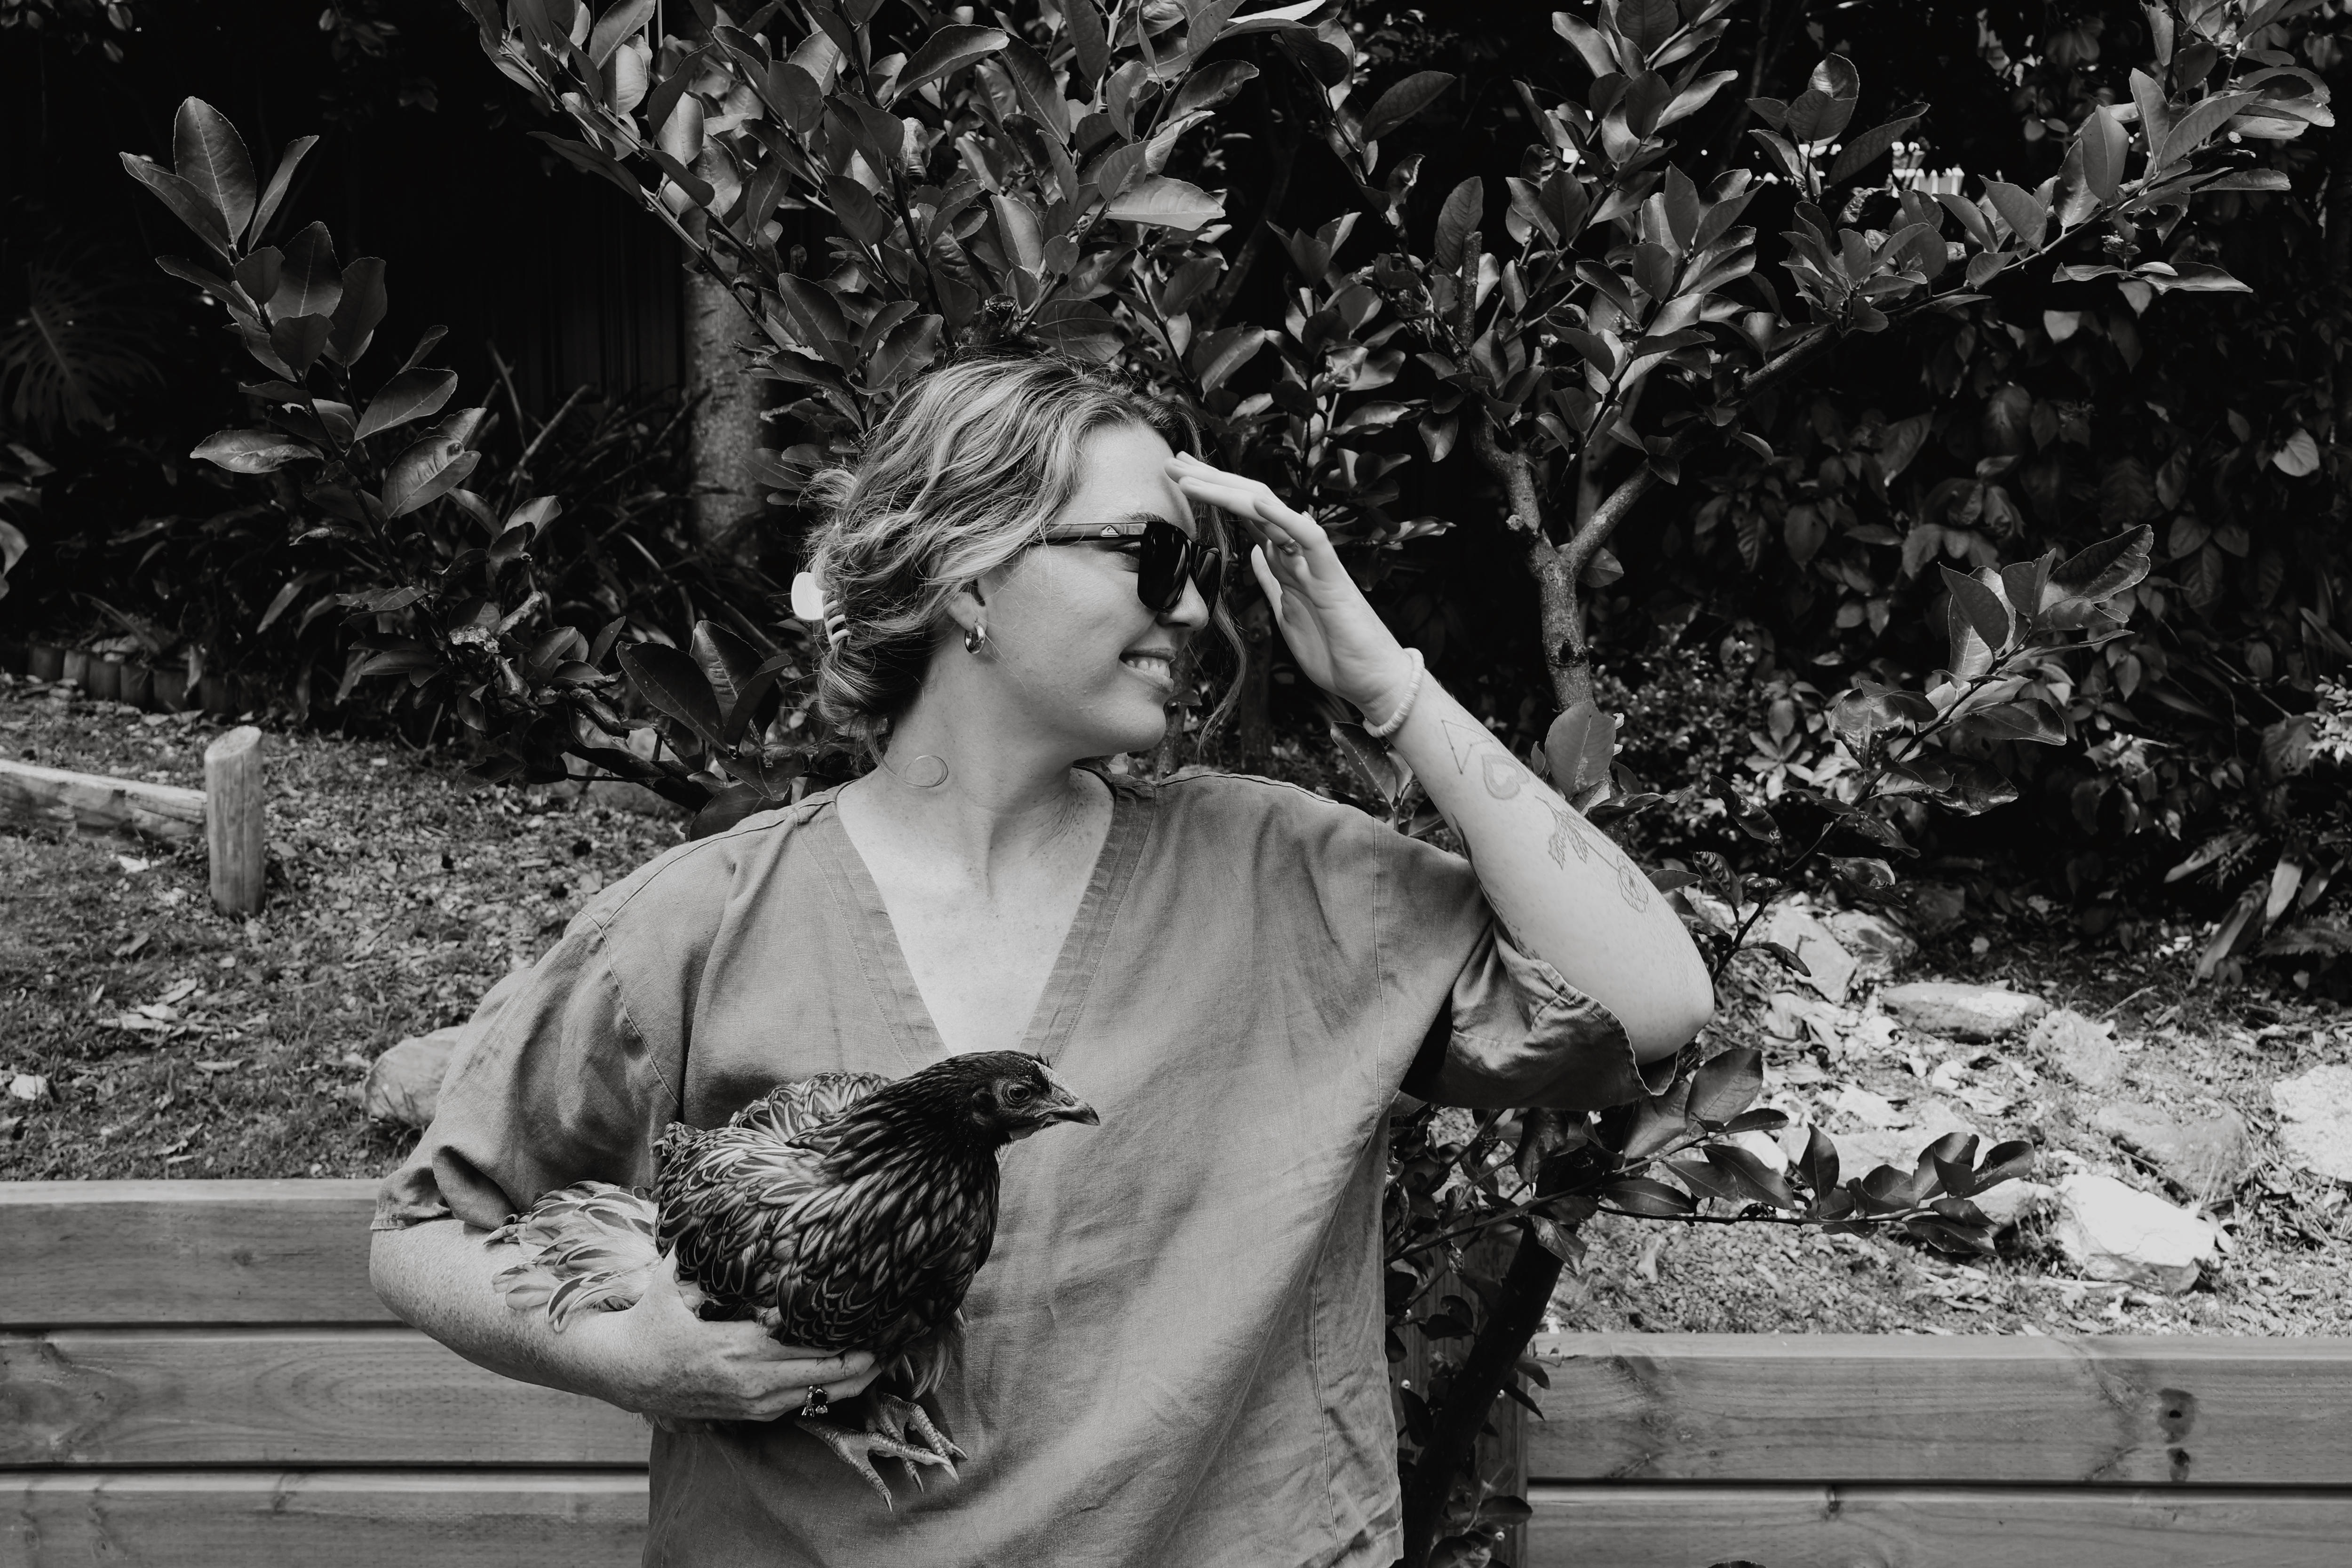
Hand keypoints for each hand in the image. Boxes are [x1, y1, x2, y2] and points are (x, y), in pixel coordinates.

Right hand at [567, 1251, 880, 1422]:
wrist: (623, 1373)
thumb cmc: (648, 1323)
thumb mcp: (666, 1283)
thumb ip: (690, 1253)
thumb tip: (707, 1213)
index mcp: (732, 1346)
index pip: (797, 1345)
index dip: (835, 1338)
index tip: (866, 1322)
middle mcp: (745, 1380)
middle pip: (815, 1377)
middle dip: (855, 1363)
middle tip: (890, 1346)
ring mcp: (746, 1402)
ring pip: (809, 1398)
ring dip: (845, 1384)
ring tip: (878, 1364)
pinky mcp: (744, 1413)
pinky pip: (793, 1409)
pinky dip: (820, 1396)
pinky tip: (843, 1382)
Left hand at [1165, 453, 1413, 714]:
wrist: (1372, 679)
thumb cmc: (1335, 649)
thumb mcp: (1287, 611)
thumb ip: (1273, 579)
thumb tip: (1256, 553)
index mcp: (1286, 560)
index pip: (1246, 515)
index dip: (1215, 493)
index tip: (1183, 477)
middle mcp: (1298, 552)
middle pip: (1252, 503)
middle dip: (1212, 480)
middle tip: (1174, 462)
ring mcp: (1314, 561)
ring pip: (1270, 512)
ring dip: (1228, 491)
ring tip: (1191, 476)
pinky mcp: (1331, 578)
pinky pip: (1308, 539)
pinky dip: (1283, 519)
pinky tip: (1257, 503)